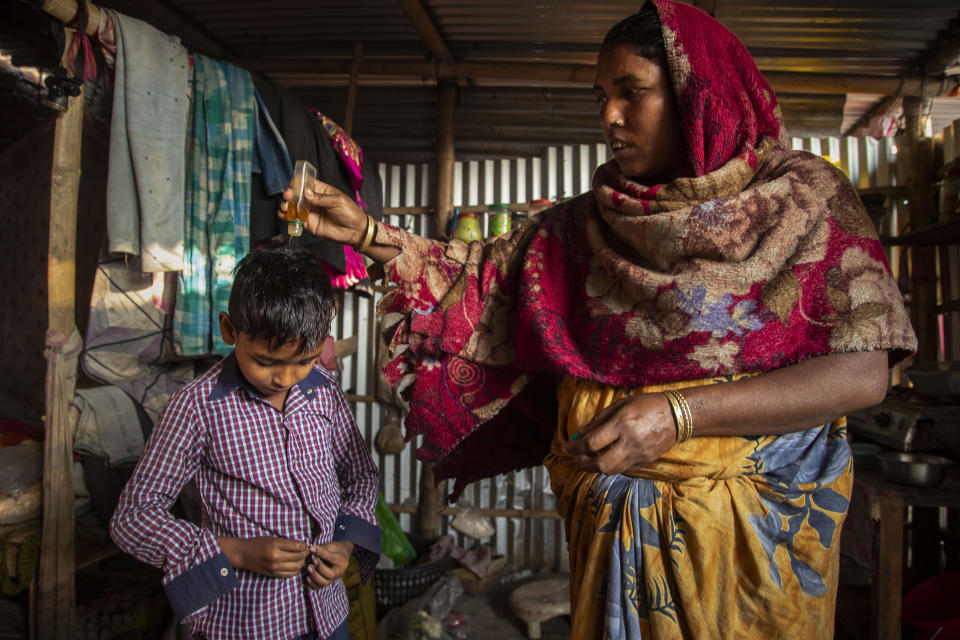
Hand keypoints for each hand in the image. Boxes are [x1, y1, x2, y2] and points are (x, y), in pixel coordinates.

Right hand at [217, 536, 308, 578]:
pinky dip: (295, 570)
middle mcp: (276, 557)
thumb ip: (287, 543)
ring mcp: (274, 567)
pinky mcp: (273, 574)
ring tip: (300, 558)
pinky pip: (290, 574)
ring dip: (301, 562)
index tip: (305, 545)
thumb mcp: (273, 539)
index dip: (305, 546)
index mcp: (276, 545)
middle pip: (299, 557)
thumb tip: (303, 546)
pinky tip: (294, 565)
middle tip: (305, 551)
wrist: (243, 554)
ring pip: (296, 567)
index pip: (298, 547)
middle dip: (305, 554)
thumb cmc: (258, 543)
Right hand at [279, 180, 366, 246]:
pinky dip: (288, 217)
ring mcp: (312, 212)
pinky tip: (283, 215)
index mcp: (322, 191)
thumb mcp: (338, 201)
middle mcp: (315, 201)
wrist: (355, 231)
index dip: (298, 182)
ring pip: (295, 207)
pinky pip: (296, 219)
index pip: (307, 183)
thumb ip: (320, 198)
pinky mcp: (310, 224)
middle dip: (290, 194)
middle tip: (287, 196)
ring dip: (287, 206)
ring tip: (284, 207)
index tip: (292, 184)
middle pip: (298, 195)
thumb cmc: (350, 213)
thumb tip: (305, 193)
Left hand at [305, 540, 353, 589]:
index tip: (312, 549)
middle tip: (313, 561)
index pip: (332, 558)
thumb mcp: (331, 546)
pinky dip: (312, 584)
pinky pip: (319, 587)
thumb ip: (322, 548)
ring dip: (314, 576)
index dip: (321, 553)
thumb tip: (311, 549)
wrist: (341, 555)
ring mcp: (333, 579)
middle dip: (319, 568)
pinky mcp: (327, 582)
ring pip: (324, 583)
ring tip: (308, 567)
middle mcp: (339, 572)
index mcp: (342, 561)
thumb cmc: (335, 550)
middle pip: (330, 575)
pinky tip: (307, 577)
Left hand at [560, 392, 676, 474]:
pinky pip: (621, 470)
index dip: (574, 447)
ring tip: (585, 460)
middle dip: (582, 462)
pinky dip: (609, 466)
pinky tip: (603, 459)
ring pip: (610, 470)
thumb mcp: (620, 404)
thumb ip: (599, 420)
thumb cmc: (647, 404)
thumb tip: (580, 434)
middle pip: (600, 463)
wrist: (677, 416)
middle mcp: (630, 442)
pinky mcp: (645, 463)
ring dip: (593, 468)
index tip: (563, 446)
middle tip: (574, 457)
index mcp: (623, 424)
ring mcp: (639, 455)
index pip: (592, 443)